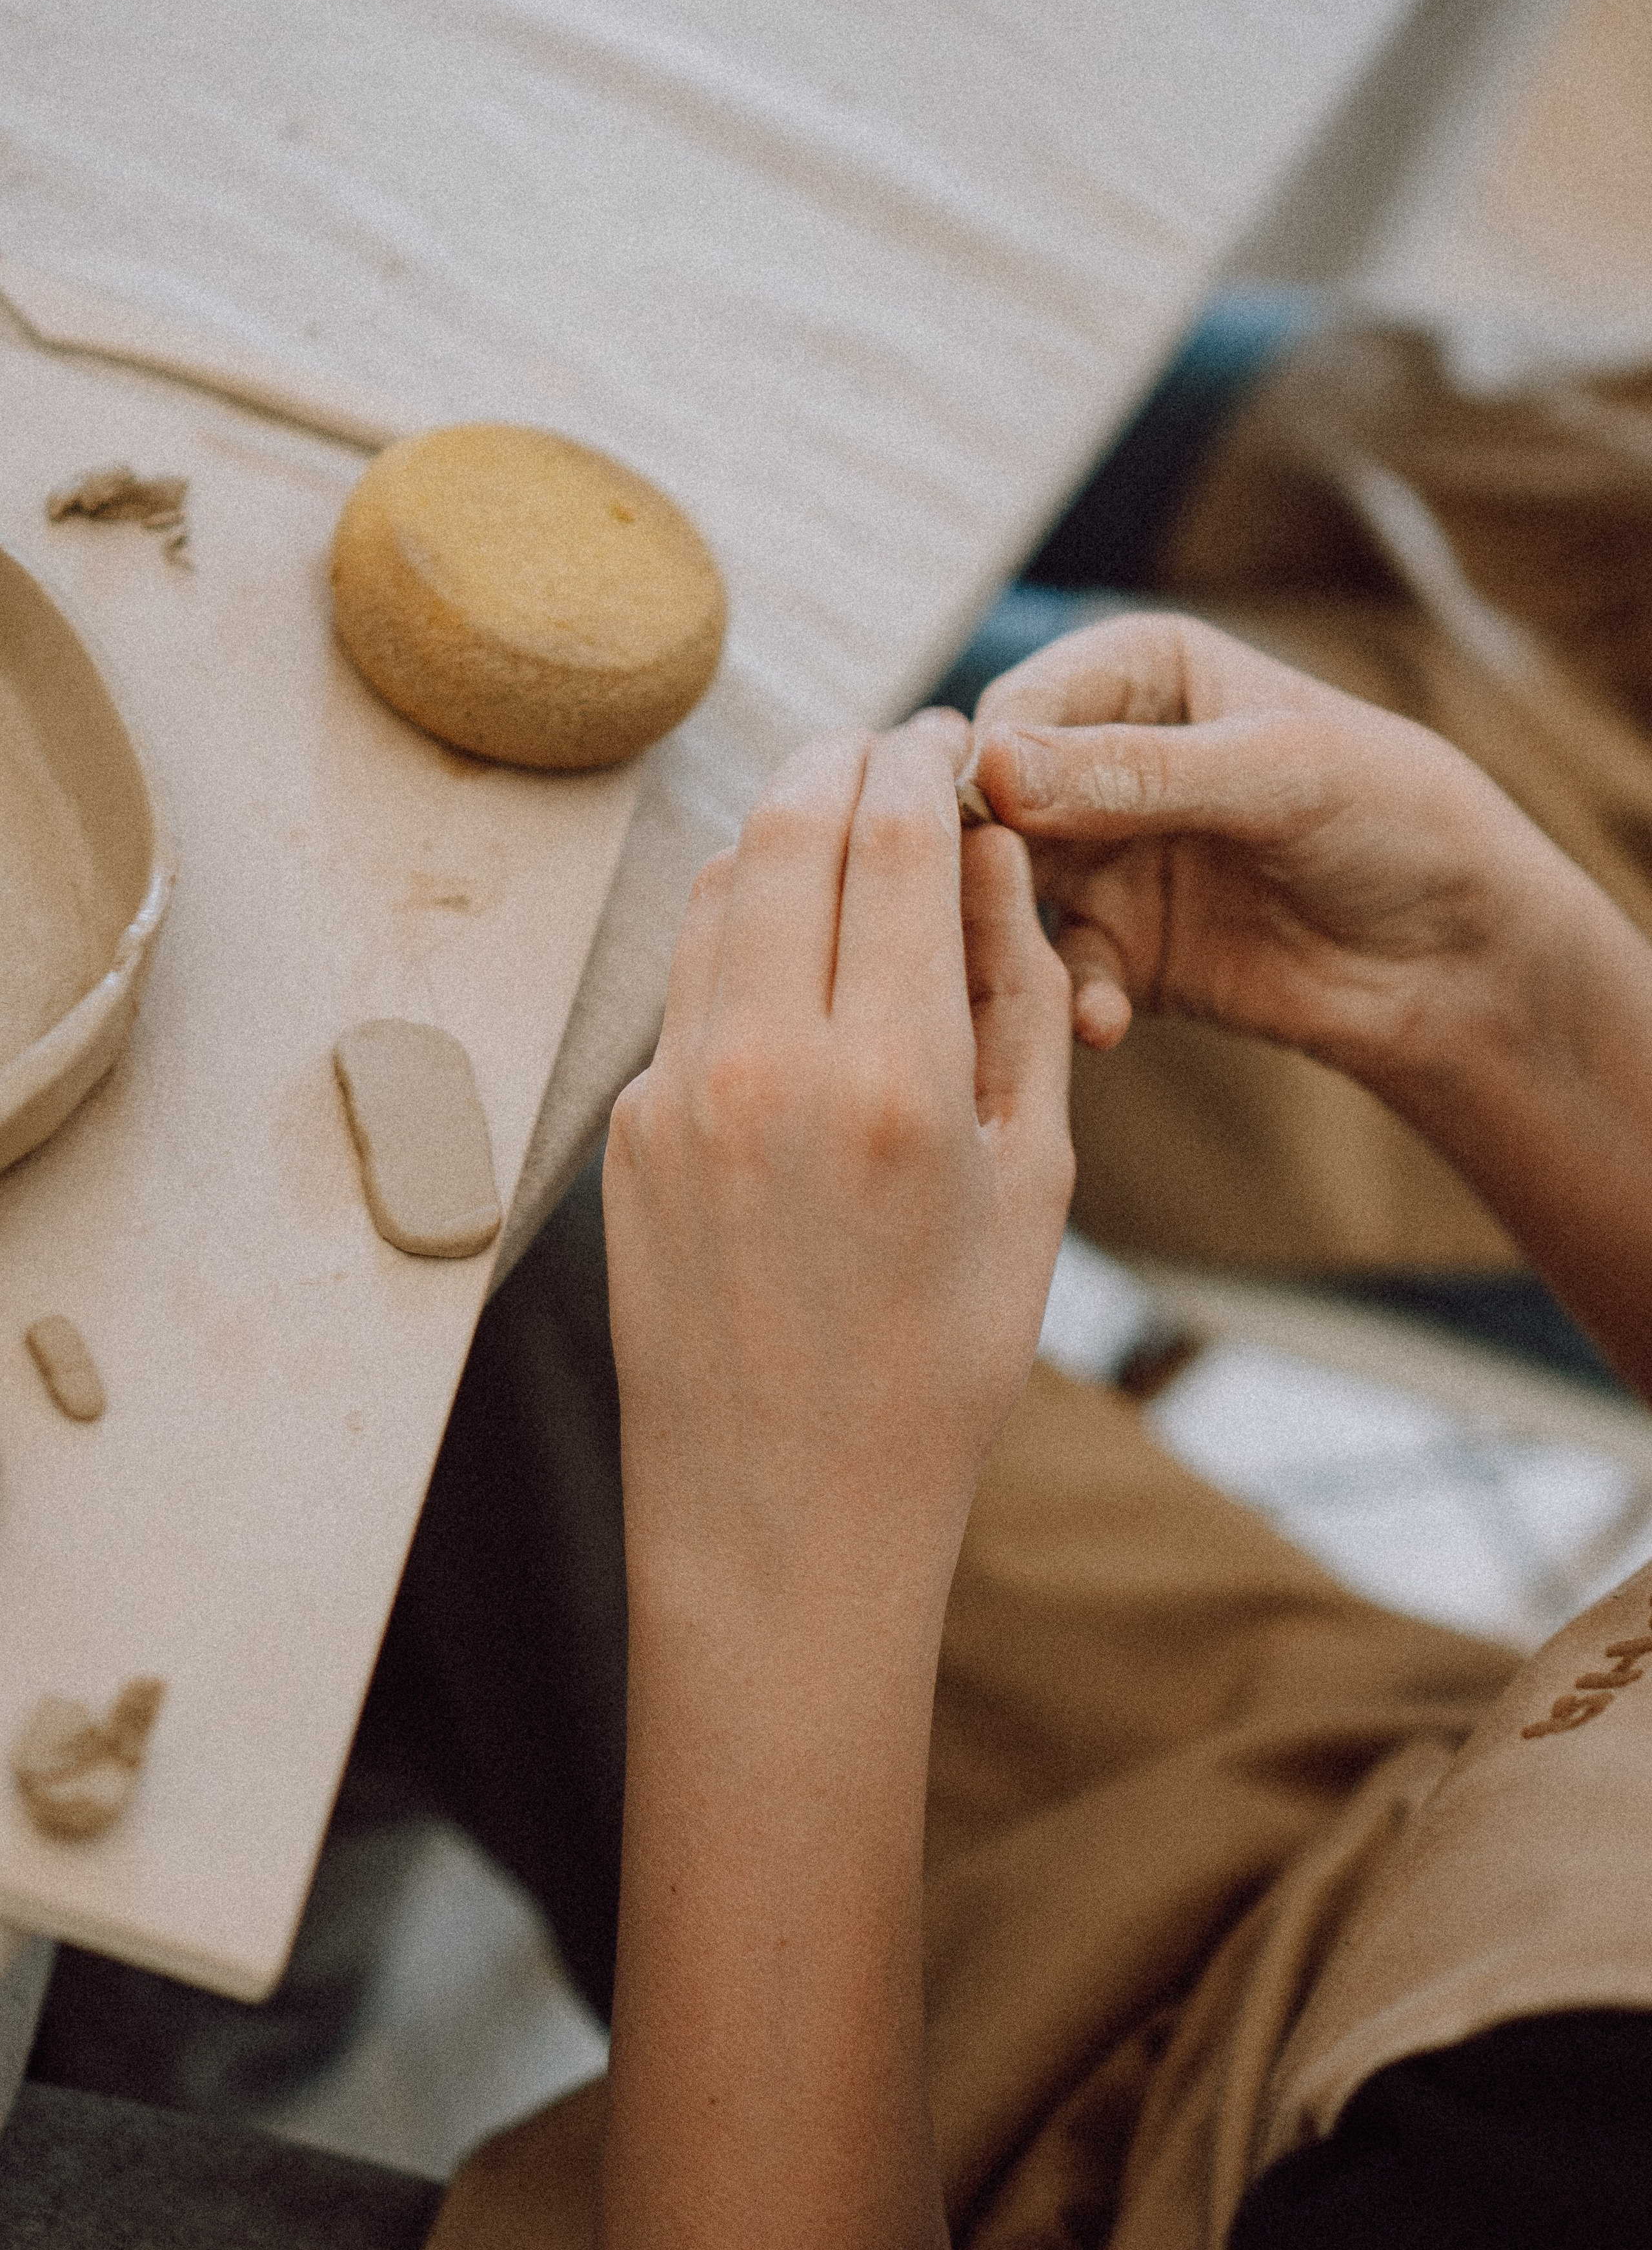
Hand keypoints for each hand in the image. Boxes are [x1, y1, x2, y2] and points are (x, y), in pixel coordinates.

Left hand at [604, 708, 1073, 1649]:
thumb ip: (1020, 1006)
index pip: (897, 839)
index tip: (950, 739)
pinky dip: (742, 930)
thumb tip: (990, 865)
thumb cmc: (940, 1366)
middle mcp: (768, 1066)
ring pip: (721, 888)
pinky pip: (689, 984)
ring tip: (841, 830)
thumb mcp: (1035, 1187)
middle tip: (892, 752)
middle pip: (792, 827)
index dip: (928, 761)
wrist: (785, 1510)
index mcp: (896, 1081)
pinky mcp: (628, 1128)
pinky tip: (790, 950)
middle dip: (849, 762)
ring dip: (782, 831)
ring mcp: (677, 1095)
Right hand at [972, 612, 1567, 1091]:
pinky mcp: (1120, 951)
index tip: (983, 819)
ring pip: (1008, 892)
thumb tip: (992, 766)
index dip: (988, 763)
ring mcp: (1105, 859)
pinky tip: (1100, 1023)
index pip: (1020, 707)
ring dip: (1009, 936)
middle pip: (993, 802)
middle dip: (979, 859)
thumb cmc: (1395, 820)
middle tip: (974, 909)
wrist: (1459, 955)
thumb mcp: (1278, 774)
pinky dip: (1068, 999)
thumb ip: (1137, 772)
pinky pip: (1060, 972)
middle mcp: (1103, 760)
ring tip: (1017, 975)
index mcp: (1140, 672)